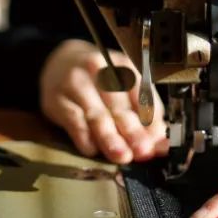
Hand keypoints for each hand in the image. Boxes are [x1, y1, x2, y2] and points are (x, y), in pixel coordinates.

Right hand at [40, 38, 168, 164]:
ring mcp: (77, 84)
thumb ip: (140, 111)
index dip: (152, 122)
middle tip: (143, 152)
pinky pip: (74, 121)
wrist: (58, 62)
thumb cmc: (97, 78)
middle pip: (120, 106)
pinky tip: (93, 150)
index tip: (159, 144)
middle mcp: (101, 70)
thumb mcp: (121, 85)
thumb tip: (158, 141)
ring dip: (111, 138)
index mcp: (123, 66)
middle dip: (134, 132)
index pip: (142, 95)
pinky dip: (85, 138)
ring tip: (122, 155)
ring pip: (98, 115)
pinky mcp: (58, 99)